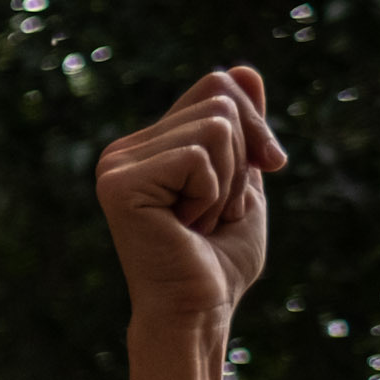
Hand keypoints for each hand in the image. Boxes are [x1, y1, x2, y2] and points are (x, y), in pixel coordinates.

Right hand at [95, 68, 281, 327]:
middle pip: (220, 102)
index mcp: (148, 146)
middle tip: (214, 211)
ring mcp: (116, 166)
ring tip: (198, 221)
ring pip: (216, 128)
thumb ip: (244, 127)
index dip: (256, 127)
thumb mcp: (245, 180)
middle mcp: (123, 151)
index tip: (263, 172)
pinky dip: (212, 195)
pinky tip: (184, 226)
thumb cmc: (219, 260)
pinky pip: (200, 156)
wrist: (199, 311)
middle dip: (243, 158)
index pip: (217, 87)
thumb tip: (244, 68)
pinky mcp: (119, 185)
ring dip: (228, 183)